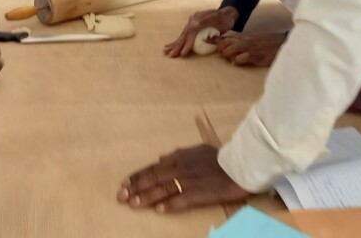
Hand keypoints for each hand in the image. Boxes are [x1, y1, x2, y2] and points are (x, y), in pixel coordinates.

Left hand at [118, 144, 249, 212]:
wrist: (239, 166)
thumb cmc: (219, 158)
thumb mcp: (196, 150)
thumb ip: (178, 154)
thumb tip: (161, 157)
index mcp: (179, 158)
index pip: (153, 168)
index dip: (137, 176)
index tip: (124, 184)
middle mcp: (180, 168)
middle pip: (153, 178)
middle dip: (136, 188)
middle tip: (121, 196)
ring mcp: (189, 181)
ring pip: (163, 189)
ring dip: (147, 197)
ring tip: (133, 204)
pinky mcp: (200, 193)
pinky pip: (182, 200)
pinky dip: (170, 205)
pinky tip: (159, 210)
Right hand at [163, 7, 238, 57]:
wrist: (227, 13)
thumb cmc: (224, 18)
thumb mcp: (217, 18)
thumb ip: (206, 20)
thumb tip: (194, 25)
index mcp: (197, 19)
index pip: (190, 33)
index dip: (186, 43)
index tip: (183, 53)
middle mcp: (192, 20)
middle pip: (184, 35)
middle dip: (177, 45)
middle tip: (171, 55)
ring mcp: (192, 23)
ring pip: (182, 35)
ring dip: (174, 44)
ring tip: (166, 51)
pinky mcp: (193, 27)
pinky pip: (185, 35)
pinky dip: (178, 41)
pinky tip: (171, 45)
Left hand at [216, 31, 287, 66]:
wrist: (280, 43)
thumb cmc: (265, 43)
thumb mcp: (250, 40)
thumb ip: (239, 43)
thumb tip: (225, 46)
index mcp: (242, 38)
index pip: (224, 38)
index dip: (213, 40)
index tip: (203, 40)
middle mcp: (243, 42)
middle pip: (225, 44)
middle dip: (220, 49)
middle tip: (220, 53)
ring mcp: (249, 48)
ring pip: (232, 49)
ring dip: (228, 54)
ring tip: (229, 57)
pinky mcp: (256, 56)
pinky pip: (243, 57)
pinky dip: (238, 60)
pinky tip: (238, 62)